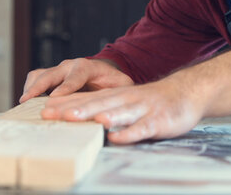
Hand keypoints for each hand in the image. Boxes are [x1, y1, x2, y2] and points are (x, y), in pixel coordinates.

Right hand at [19, 58, 133, 103]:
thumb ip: (122, 91)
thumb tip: (123, 104)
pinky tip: (26, 105)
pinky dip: (29, 89)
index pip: (74, 77)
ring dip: (30, 88)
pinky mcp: (50, 75)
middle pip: (50, 75)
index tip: (56, 97)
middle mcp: (69, 66)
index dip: (65, 87)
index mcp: (87, 67)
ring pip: (39, 75)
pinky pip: (35, 78)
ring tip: (23, 105)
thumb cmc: (113, 80)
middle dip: (38, 88)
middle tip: (27, 102)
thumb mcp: (122, 84)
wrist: (104, 71)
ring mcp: (58, 70)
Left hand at [41, 79, 205, 143]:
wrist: (187, 91)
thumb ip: (104, 105)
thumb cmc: (152, 100)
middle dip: (75, 109)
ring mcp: (142, 109)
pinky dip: (129, 133)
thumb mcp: (125, 99)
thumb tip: (74, 113)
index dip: (65, 103)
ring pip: (118, 112)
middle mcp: (126, 99)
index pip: (86, 98)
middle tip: (52, 114)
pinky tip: (117, 138)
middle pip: (97, 104)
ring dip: (100, 116)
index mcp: (116, 96)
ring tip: (80, 120)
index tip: (43, 111)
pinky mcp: (158, 121)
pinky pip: (142, 128)